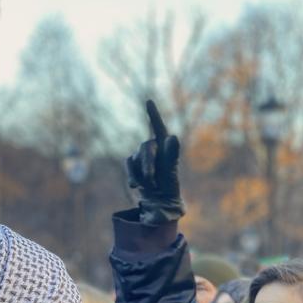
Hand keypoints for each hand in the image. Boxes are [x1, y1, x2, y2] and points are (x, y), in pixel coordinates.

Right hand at [125, 100, 184, 223]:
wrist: (159, 201)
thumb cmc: (170, 186)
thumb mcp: (171, 172)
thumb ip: (172, 155)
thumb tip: (173, 137)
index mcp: (165, 147)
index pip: (159, 127)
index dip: (153, 114)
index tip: (148, 101)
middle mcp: (153, 148)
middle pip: (146, 148)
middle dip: (148, 165)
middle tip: (152, 181)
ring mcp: (141, 155)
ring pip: (136, 158)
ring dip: (142, 174)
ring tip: (151, 186)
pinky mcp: (133, 164)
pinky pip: (129, 165)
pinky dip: (133, 176)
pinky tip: (137, 186)